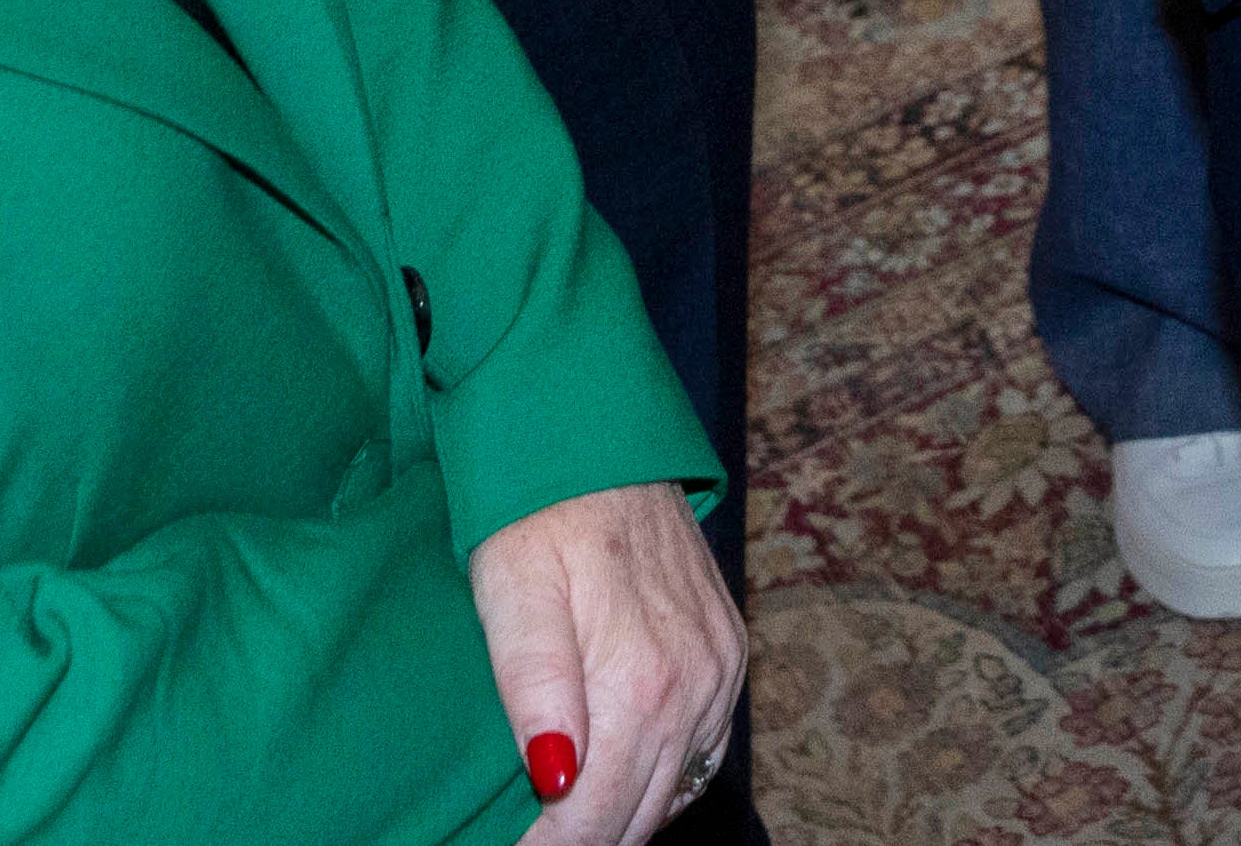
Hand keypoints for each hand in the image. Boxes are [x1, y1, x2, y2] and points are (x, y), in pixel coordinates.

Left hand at [466, 481, 743, 845]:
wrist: (600, 435)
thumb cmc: (539, 512)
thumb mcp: (511, 593)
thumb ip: (534, 689)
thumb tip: (555, 779)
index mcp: (641, 682)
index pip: (595, 819)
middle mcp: (695, 684)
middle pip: (638, 816)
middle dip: (582, 840)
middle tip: (528, 841)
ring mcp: (720, 668)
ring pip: (675, 790)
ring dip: (621, 817)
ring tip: (563, 822)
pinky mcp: (729, 650)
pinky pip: (705, 750)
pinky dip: (664, 779)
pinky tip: (623, 778)